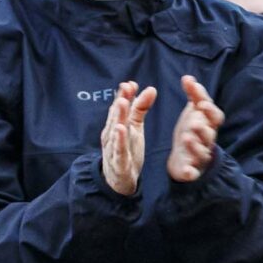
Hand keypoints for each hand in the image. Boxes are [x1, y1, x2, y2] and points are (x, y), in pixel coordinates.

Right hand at [100, 80, 156, 196]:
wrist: (119, 179)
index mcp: (116, 125)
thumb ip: (140, 108)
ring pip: (115, 131)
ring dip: (118, 116)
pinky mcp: (119, 162)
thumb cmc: (126, 149)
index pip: (120, 108)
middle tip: (126, 88)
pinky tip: (121, 130)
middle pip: (116, 116)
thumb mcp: (135, 128)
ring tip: (122, 103)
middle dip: (121, 101)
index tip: (131, 83)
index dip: (125, 95)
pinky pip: (118, 150)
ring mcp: (113, 148)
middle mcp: (112, 135)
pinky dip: (119, 140)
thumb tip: (151, 88)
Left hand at [168, 76, 222, 182]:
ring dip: (196, 145)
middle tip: (194, 122)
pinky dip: (191, 172)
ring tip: (187, 137)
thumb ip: (193, 95)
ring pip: (202, 151)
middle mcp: (207, 140)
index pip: (215, 117)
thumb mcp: (193, 111)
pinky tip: (187, 170)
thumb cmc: (192, 131)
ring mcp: (200, 155)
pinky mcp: (192, 169)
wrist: (185, 157)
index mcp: (209, 125)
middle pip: (209, 135)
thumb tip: (188, 77)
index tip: (201, 103)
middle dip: (203, 128)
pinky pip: (193, 172)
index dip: (210, 111)